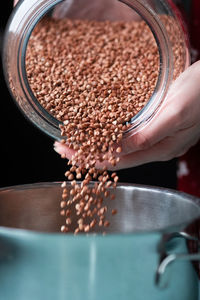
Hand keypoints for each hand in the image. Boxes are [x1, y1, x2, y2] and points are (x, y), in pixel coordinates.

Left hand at [54, 61, 199, 169]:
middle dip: (85, 153)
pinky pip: (125, 136)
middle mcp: (155, 148)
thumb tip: (120, 149)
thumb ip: (149, 134)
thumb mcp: (177, 113)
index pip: (117, 161)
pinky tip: (96, 127)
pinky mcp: (154, 127)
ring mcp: (155, 138)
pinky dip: (107, 134)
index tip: (66, 152)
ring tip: (72, 138)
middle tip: (61, 145)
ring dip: (94, 143)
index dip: (89, 158)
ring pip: (118, 147)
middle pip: (114, 157)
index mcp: (160, 149)